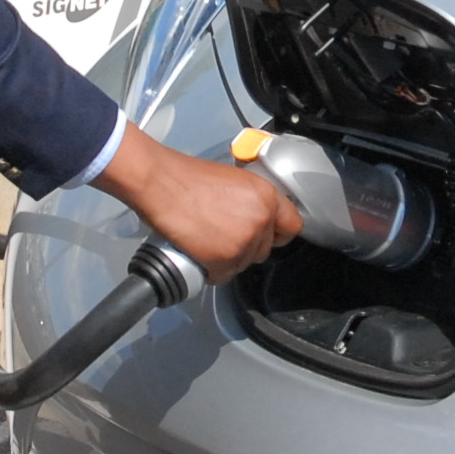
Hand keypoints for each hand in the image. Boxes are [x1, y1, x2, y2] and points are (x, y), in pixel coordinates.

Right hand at [96, 134, 301, 284]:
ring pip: (243, 264)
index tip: (267, 235)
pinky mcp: (223, 260)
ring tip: (207, 241)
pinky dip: (211, 270)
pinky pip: (223, 275)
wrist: (161, 184)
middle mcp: (260, 221)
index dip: (277, 233)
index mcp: (267, 197)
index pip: (292, 227)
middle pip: (264, 250)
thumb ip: (253, 200)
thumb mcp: (235, 180)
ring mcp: (243, 243)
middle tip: (223, 234)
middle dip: (247, 247)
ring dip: (228, 259)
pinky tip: (199, 253)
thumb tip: (258, 217)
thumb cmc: (189, 178)